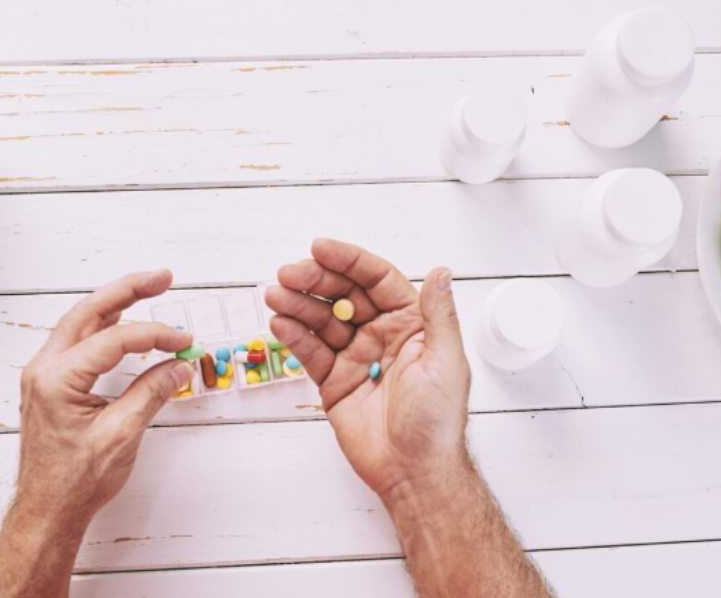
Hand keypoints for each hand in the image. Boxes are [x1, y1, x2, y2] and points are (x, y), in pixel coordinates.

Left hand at [16, 269, 193, 524]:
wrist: (47, 512)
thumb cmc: (73, 482)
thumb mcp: (121, 435)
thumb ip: (152, 392)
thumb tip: (179, 365)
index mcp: (56, 379)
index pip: (114, 339)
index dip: (155, 334)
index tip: (184, 340)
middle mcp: (44, 369)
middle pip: (89, 312)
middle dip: (128, 291)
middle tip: (162, 277)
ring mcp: (44, 375)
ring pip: (81, 322)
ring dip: (116, 304)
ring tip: (148, 288)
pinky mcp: (51, 384)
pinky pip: (78, 341)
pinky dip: (104, 326)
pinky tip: (122, 320)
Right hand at [265, 239, 471, 506]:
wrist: (413, 471)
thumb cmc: (437, 420)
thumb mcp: (445, 360)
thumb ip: (438, 314)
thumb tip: (441, 270)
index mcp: (410, 323)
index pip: (376, 280)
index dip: (349, 261)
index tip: (321, 248)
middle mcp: (381, 333)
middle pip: (344, 294)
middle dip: (316, 280)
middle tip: (289, 273)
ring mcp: (355, 355)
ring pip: (322, 319)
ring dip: (298, 304)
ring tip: (275, 294)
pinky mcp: (333, 380)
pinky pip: (310, 350)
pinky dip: (293, 335)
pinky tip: (279, 322)